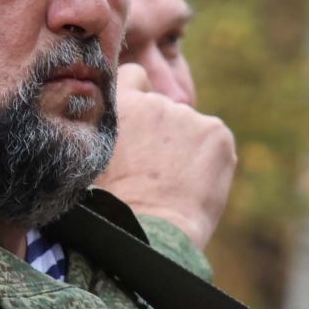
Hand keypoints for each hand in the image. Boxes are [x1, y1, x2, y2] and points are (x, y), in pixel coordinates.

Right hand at [96, 63, 235, 248]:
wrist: (148, 232)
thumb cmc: (112, 208)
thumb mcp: (91, 161)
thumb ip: (108, 133)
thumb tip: (119, 131)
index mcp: (119, 106)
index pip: (133, 75)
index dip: (138, 98)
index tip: (140, 123)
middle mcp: (154, 102)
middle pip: (165, 109)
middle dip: (163, 133)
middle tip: (155, 172)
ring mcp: (189, 116)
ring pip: (191, 128)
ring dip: (186, 148)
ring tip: (175, 185)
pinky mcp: (217, 132)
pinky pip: (215, 142)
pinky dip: (210, 160)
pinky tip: (195, 186)